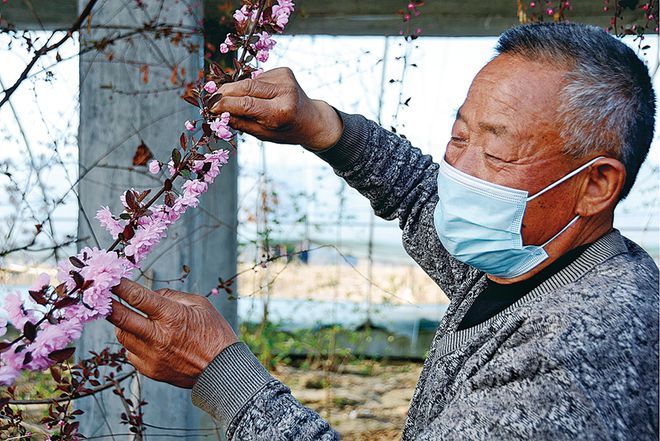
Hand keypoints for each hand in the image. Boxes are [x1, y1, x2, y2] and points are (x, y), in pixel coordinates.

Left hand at [107, 278, 237, 387]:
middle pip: (121, 318)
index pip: (138, 297)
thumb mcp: (199, 304)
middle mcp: (158, 337)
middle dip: (108, 305)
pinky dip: (134, 344)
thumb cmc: (214, 333)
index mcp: (172, 316)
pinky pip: (131, 353)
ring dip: (123, 325)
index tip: (110, 280)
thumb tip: (150, 294)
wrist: (222, 370)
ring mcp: (152, 356)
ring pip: (123, 336)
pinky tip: (148, 340)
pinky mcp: (150, 370)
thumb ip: (172, 296)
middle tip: (101, 297)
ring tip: (134, 320)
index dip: (120, 286)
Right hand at [211, 67, 342, 150]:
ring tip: (229, 100)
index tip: (210, 107)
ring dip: (236, 90)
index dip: (225, 104)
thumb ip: (241, 122)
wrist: (311, 119)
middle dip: (225, 92)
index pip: (246, 104)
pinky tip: (253, 95)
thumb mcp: (264, 134)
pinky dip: (249, 86)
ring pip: (249, 81)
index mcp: (281, 112)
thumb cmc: (286, 130)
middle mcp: (285, 91)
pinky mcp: (284, 70)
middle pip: (246, 87)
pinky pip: (258, 78)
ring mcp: (285, 78)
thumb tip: (216, 113)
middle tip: (211, 99)